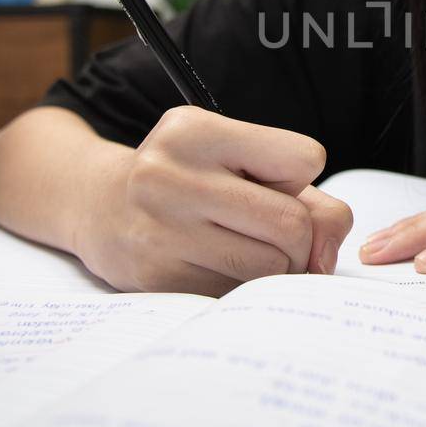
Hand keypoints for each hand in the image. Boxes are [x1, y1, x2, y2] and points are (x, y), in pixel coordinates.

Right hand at [74, 106, 352, 295]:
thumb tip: (325, 258)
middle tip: (275, 235)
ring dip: (277, 269)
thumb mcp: (239, 160)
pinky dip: (245, 289)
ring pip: (270, 267)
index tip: (271, 181)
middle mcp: (170, 176)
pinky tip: (217, 268)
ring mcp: (160, 230)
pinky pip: (237, 295)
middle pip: (291, 222)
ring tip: (248, 251)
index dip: (298, 177)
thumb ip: (309, 199)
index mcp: (196, 131)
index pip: (304, 158)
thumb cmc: (190, 180)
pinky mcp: (156, 278)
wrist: (100, 207)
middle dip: (299, 238)